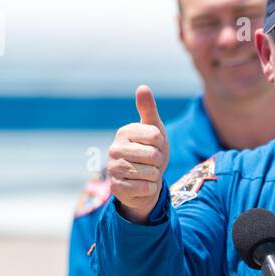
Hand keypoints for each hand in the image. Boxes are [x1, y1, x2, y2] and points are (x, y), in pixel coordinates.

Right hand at [108, 85, 169, 222]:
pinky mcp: (116, 188)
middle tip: (151, 162)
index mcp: (124, 132)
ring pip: (150, 173)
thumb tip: (142, 87)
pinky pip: (145, 188)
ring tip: (146, 173)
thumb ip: (148, 110)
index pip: (156, 136)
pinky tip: (142, 186)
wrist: (145, 181)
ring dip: (154, 175)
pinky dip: (149, 189)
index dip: (161, 144)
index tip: (154, 146)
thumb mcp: (154, 130)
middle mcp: (114, 149)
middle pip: (153, 155)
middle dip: (158, 161)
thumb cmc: (151, 152)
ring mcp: (113, 169)